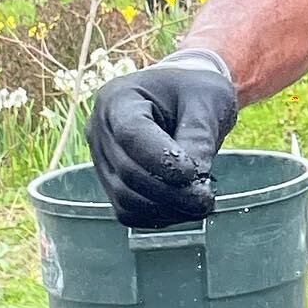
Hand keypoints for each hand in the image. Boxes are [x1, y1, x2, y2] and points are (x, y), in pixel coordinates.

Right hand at [86, 61, 237, 227]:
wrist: (183, 97)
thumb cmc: (195, 91)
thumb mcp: (207, 100)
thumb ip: (199, 136)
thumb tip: (194, 182)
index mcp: (119, 97)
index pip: (131, 134)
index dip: (161, 159)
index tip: (195, 173)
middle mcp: (100, 129)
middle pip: (128, 171)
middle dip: (170, 192)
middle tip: (206, 200)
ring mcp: (101, 159)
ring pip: (125, 197)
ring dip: (165, 208)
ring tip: (200, 204)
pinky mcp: (111, 182)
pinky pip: (128, 210)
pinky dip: (157, 216)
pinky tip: (185, 209)